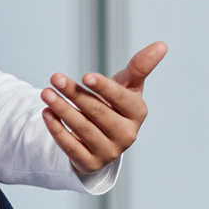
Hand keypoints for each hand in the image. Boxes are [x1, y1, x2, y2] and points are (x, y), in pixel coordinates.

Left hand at [42, 41, 166, 173]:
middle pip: (98, 112)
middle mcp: (127, 135)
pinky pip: (71, 147)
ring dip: (62, 110)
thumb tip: (162, 44)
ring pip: (83, 129)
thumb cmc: (115, 104)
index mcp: (138, 113)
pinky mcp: (90, 163)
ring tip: (46, 93)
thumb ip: (141, 66)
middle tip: (55, 78)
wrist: (102, 137)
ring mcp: (109, 151)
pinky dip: (57, 130)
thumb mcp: (127, 85)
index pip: (121, 99)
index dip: (104, 88)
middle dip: (75, 94)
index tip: (85, 75)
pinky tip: (46, 114)